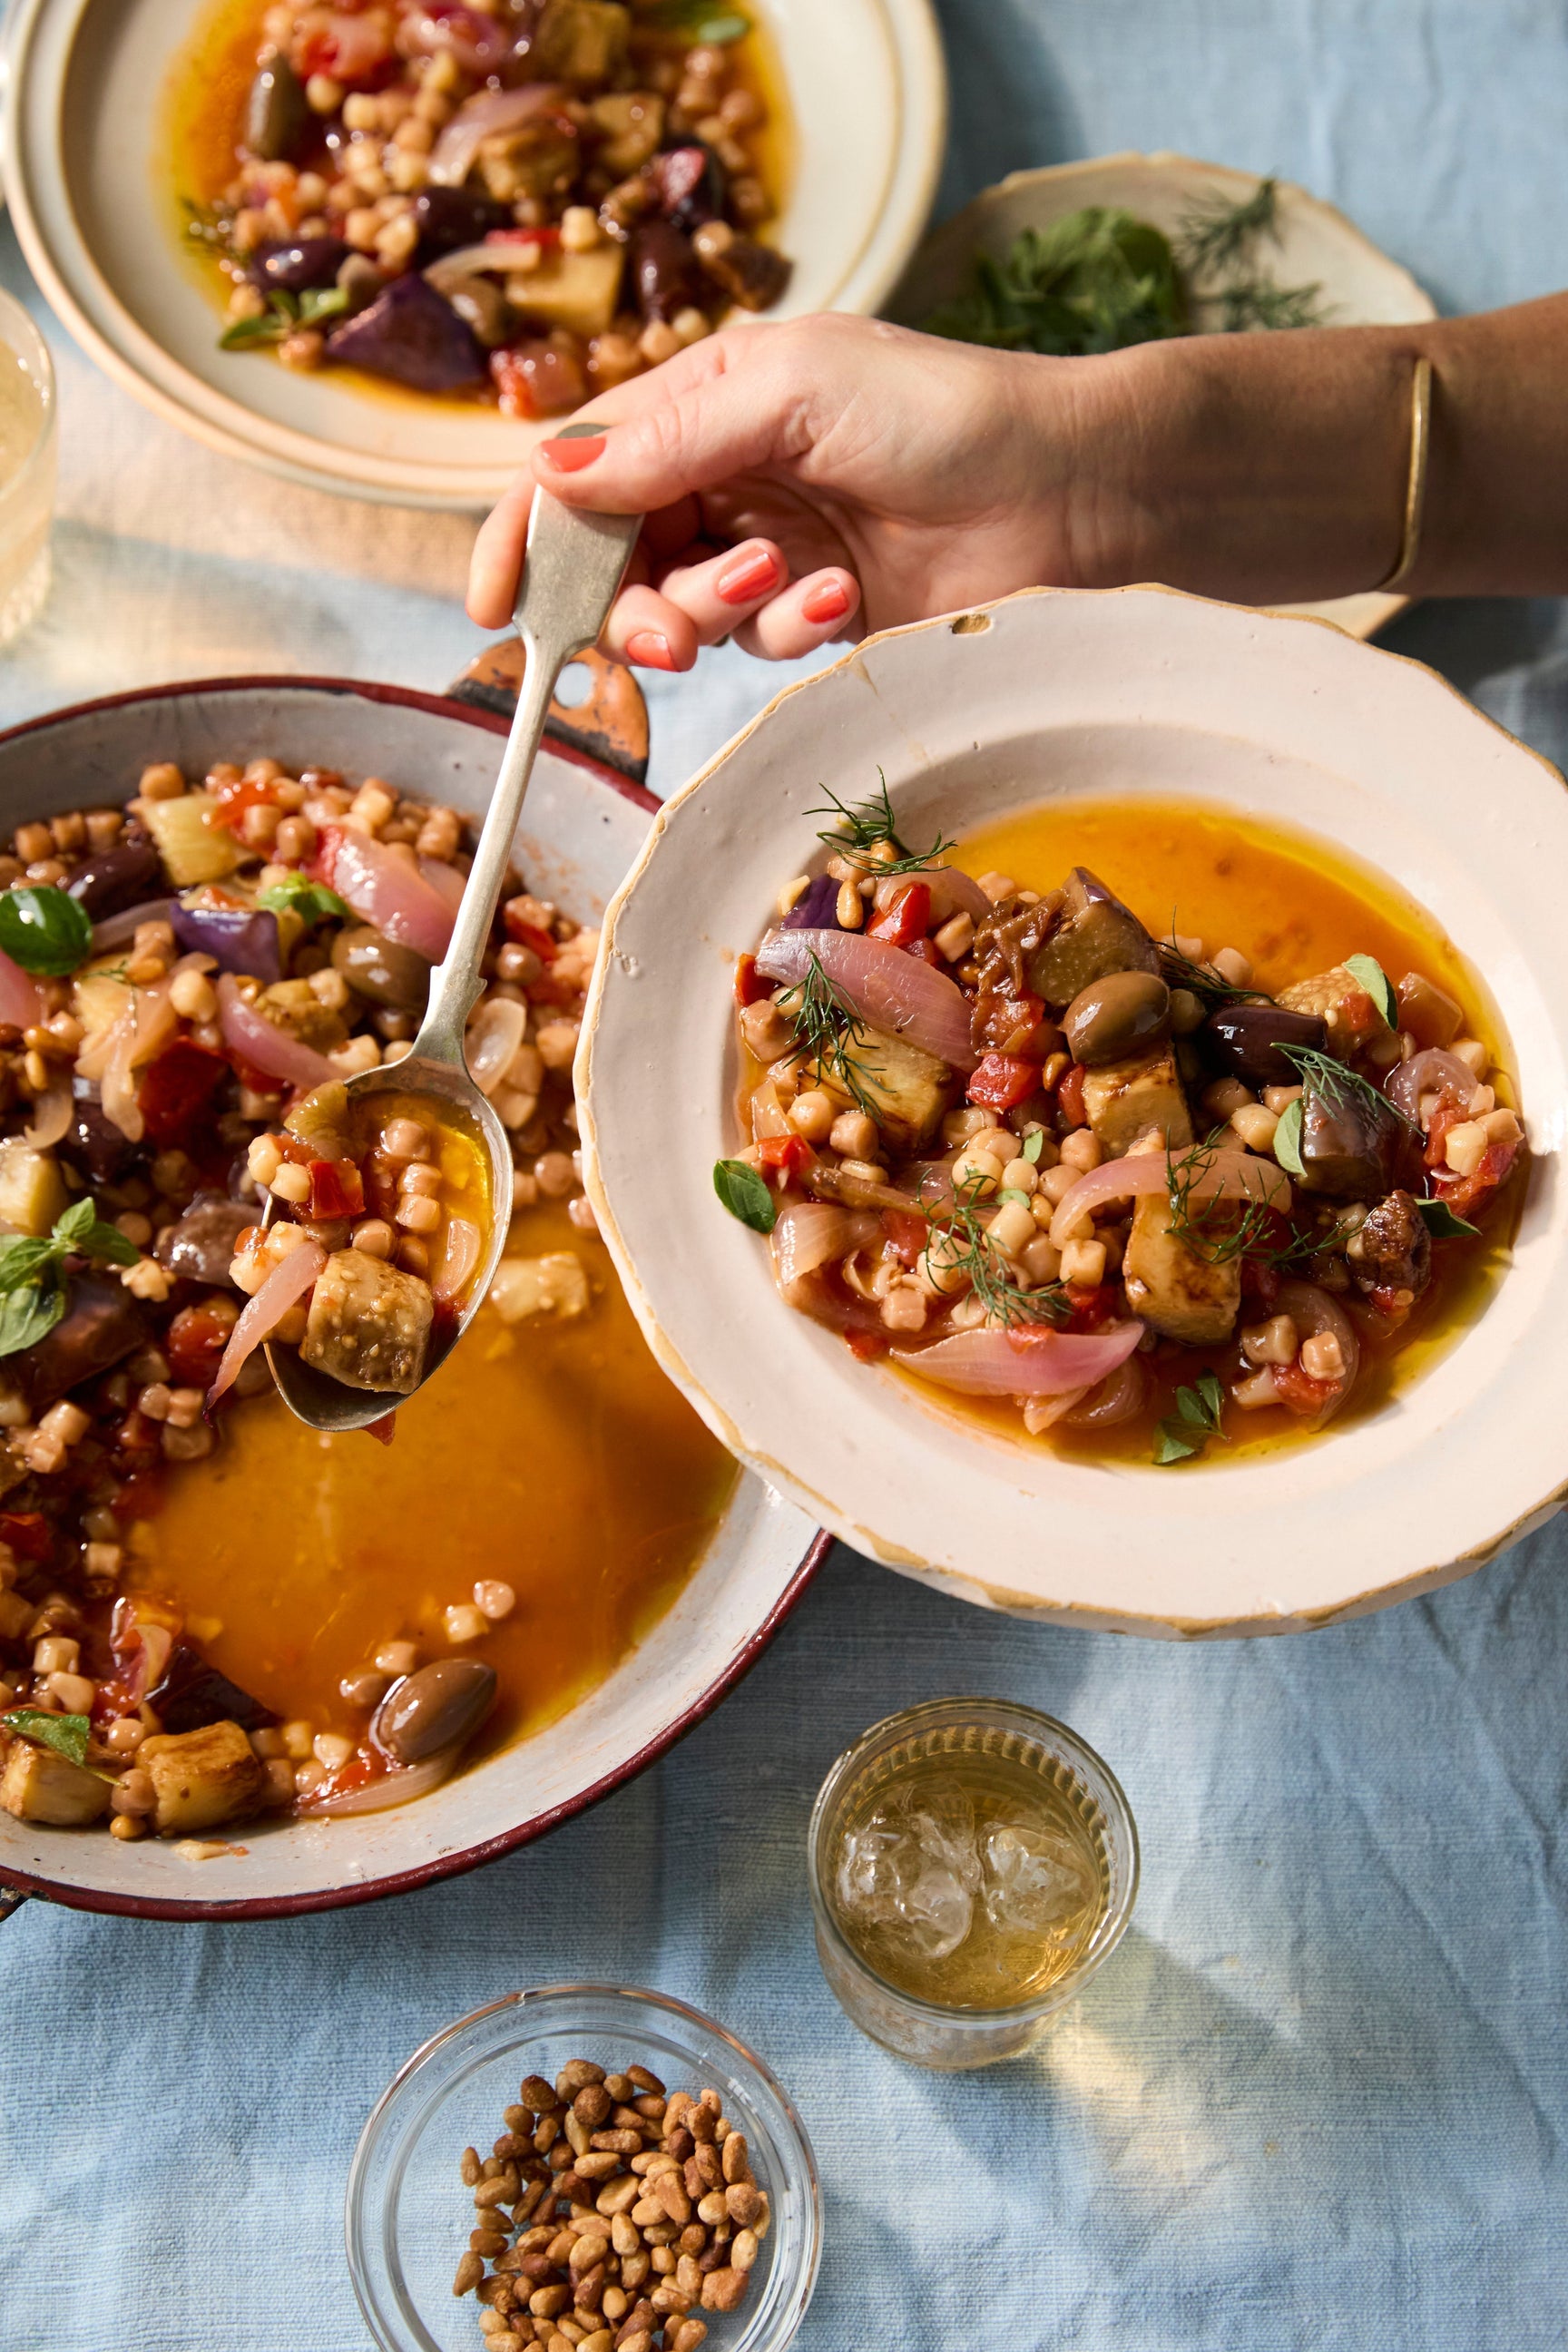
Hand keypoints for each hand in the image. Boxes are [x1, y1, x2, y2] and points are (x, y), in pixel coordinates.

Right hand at [466, 313, 1117, 669]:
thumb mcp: (792, 392)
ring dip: (715, 616)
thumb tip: (550, 473)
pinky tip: (845, 599)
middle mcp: (722, 476)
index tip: (495, 608)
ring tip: (789, 587)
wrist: (1068, 492)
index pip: (576, 474)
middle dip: (628, 606)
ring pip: (676, 613)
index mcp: (701, 404)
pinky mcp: (814, 614)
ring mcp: (765, 550)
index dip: (524, 538)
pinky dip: (785, 632)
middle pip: (613, 562)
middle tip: (665, 636)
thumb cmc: (943, 411)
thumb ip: (669, 438)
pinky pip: (753, 646)